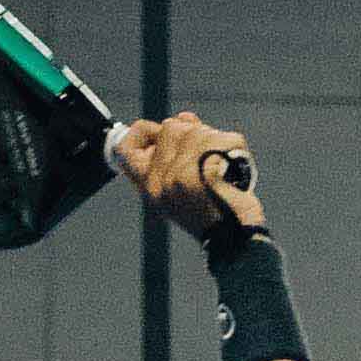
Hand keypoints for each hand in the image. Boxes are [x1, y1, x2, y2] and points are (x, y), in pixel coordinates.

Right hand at [116, 108, 263, 245]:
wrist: (234, 241)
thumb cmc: (211, 216)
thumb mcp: (179, 192)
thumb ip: (172, 156)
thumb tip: (182, 118)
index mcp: (150, 188)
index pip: (125, 148)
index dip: (143, 132)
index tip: (161, 133)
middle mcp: (161, 180)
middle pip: (169, 127)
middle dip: (191, 132)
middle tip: (206, 158)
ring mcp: (182, 174)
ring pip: (196, 129)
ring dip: (213, 140)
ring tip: (221, 166)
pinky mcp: (206, 170)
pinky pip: (220, 137)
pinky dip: (232, 146)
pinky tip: (234, 167)